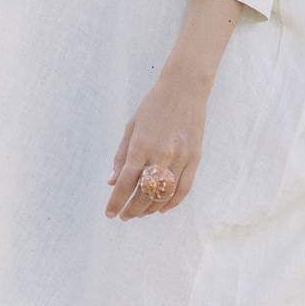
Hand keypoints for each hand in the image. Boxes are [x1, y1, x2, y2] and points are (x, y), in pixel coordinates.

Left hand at [104, 66, 210, 220]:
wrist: (184, 89)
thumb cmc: (153, 106)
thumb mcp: (131, 127)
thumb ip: (121, 156)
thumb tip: (111, 181)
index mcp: (140, 146)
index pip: (125, 183)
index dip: (116, 202)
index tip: (110, 213)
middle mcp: (160, 155)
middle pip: (144, 194)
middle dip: (132, 209)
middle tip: (124, 216)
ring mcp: (179, 158)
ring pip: (164, 194)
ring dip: (150, 209)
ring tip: (141, 212)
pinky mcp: (194, 158)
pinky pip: (184, 188)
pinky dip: (172, 202)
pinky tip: (162, 208)